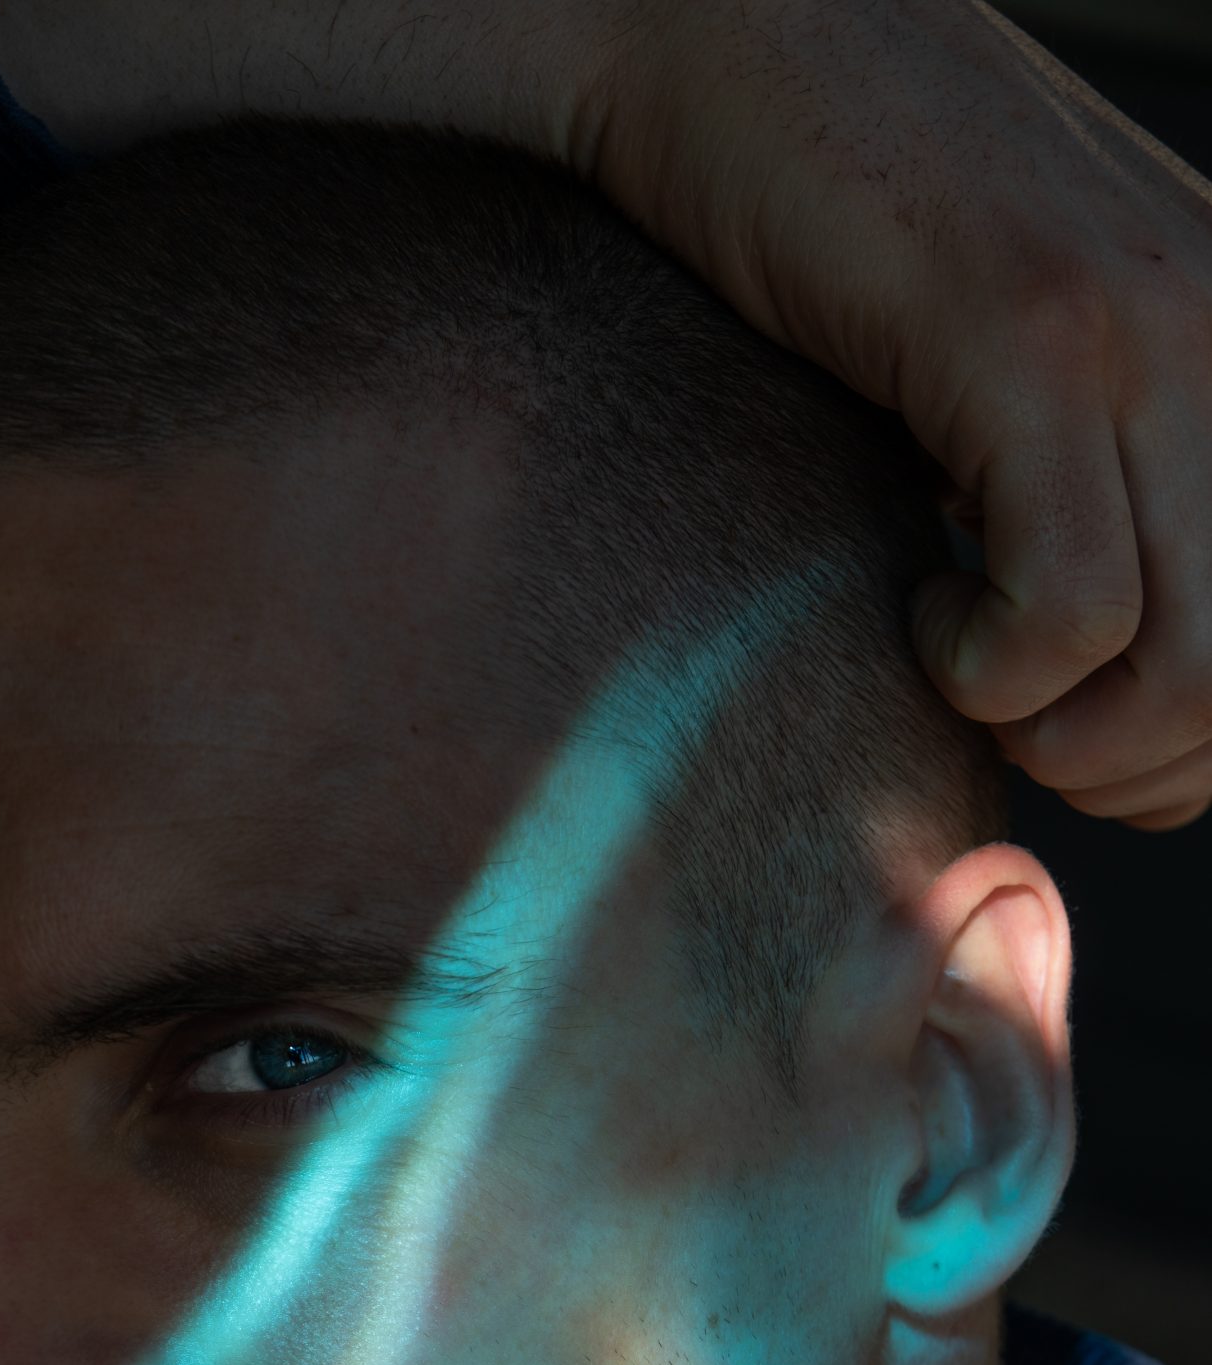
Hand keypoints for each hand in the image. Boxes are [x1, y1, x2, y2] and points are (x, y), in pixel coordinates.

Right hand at [570, 0, 1211, 828]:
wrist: (723, 44)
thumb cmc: (842, 235)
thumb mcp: (1024, 377)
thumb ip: (1101, 490)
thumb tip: (1111, 680)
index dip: (1190, 746)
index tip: (1072, 714)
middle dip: (1134, 769)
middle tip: (1017, 720)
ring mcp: (1146, 332)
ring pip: (1194, 672)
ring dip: (1064, 738)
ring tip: (969, 671)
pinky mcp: (1030, 343)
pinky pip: (1073, 612)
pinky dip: (987, 672)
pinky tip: (920, 613)